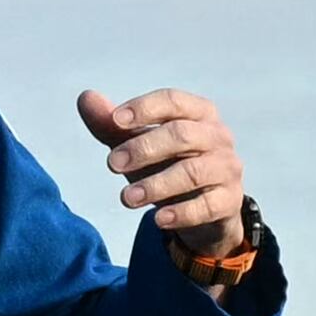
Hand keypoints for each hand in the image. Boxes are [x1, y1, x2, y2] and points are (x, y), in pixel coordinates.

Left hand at [78, 86, 249, 264]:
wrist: (202, 207)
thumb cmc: (167, 164)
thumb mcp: (136, 144)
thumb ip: (111, 125)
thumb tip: (86, 97)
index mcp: (198, 113)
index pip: (174, 101)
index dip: (145, 108)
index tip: (115, 120)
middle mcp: (217, 137)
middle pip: (182, 135)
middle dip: (144, 148)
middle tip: (112, 163)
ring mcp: (226, 168)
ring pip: (193, 172)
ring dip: (156, 185)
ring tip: (126, 198)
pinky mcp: (229, 200)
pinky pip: (208, 205)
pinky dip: (182, 213)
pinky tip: (158, 218)